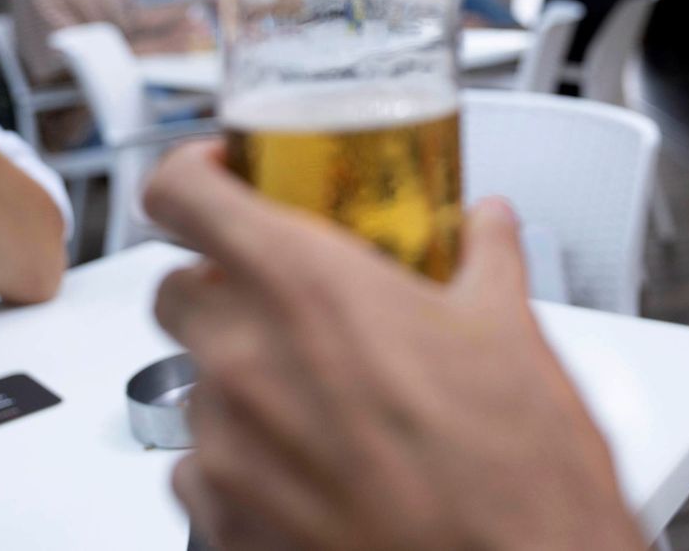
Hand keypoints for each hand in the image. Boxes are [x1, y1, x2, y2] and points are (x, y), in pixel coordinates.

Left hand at [146, 142, 641, 550]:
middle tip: (284, 293)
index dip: (191, 173)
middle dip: (219, 280)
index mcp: (310, 288)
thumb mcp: (511, 329)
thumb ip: (487, 255)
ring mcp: (227, 446)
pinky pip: (200, 465)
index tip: (221, 177)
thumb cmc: (513, 462)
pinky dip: (240, 452)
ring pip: (193, 379)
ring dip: (241, 371)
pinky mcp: (224, 520)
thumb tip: (487, 223)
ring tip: (320, 389)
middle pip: (175, 288)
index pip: (181, 195)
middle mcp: (248, 360)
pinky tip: (309, 457)